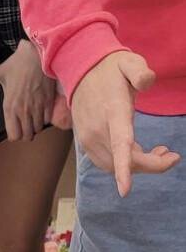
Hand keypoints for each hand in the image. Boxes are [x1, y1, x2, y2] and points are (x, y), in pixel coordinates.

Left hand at [0, 40, 54, 141]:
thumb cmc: (18, 63)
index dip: (13, 135)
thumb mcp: (0, 72)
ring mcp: (37, 108)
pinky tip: (41, 112)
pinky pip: (48, 120)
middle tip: (24, 127)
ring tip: (33, 119)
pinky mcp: (48, 102)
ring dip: (35, 126)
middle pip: (27, 136)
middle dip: (25, 134)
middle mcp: (24, 111)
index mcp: (10, 106)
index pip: (13, 135)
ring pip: (38, 129)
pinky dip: (45, 118)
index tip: (14, 130)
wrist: (37, 55)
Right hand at [71, 51, 180, 196]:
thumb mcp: (128, 62)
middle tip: (171, 155)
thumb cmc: (110, 69)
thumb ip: (139, 71)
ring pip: (116, 167)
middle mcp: (98, 130)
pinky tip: (135, 150)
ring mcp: (89, 139)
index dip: (123, 168)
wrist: (80, 70)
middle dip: (152, 164)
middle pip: (127, 162)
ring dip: (139, 165)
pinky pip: (107, 164)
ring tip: (156, 151)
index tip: (125, 189)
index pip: (119, 143)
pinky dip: (124, 165)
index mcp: (113, 112)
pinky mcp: (85, 144)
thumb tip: (147, 82)